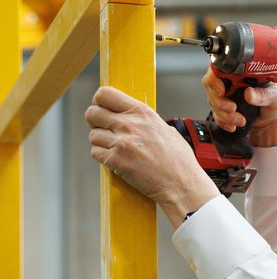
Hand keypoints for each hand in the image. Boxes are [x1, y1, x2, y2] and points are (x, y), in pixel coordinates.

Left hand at [85, 86, 219, 227]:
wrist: (181, 184)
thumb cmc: (179, 161)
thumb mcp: (166, 130)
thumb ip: (145, 121)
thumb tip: (133, 118)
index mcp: (142, 113)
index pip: (105, 94)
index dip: (99, 102)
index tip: (103, 109)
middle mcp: (130, 124)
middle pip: (92, 113)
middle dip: (95, 121)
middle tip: (105, 129)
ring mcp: (121, 142)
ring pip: (93, 135)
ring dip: (101, 142)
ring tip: (117, 149)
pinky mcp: (116, 160)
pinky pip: (96, 153)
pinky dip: (103, 157)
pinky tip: (118, 160)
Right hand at [201, 66, 276, 145]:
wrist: (274, 119)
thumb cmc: (275, 101)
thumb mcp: (275, 97)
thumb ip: (263, 95)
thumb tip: (249, 93)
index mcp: (241, 72)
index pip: (220, 68)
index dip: (215, 78)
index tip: (221, 90)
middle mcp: (231, 81)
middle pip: (211, 86)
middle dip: (219, 101)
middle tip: (233, 109)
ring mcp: (226, 95)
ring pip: (213, 102)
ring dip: (224, 115)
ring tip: (241, 121)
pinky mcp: (224, 109)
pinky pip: (216, 115)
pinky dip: (223, 123)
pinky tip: (233, 127)